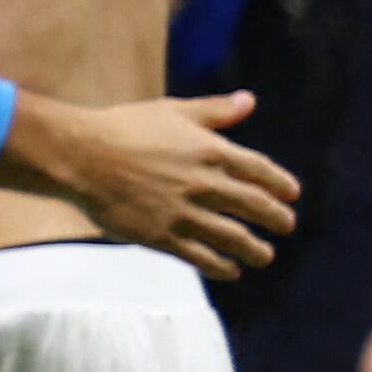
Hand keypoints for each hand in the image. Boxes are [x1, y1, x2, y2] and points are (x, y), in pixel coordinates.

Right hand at [0, 90, 295, 281]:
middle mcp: (204, 184)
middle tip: (286, 226)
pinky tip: (230, 270)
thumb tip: (250, 100)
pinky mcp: (163, 235)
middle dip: (277, 219)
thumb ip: (214, 111)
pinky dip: (221, 266)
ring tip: (265, 255)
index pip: (260, 171)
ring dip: (256, 249)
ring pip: (234, 238)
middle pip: (255, 207)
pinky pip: (202, 257)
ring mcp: (185, 212)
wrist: (79, 155)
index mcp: (209, 150)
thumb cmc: (124, 127)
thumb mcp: (172, 111)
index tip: (292, 195)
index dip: (281, 184)